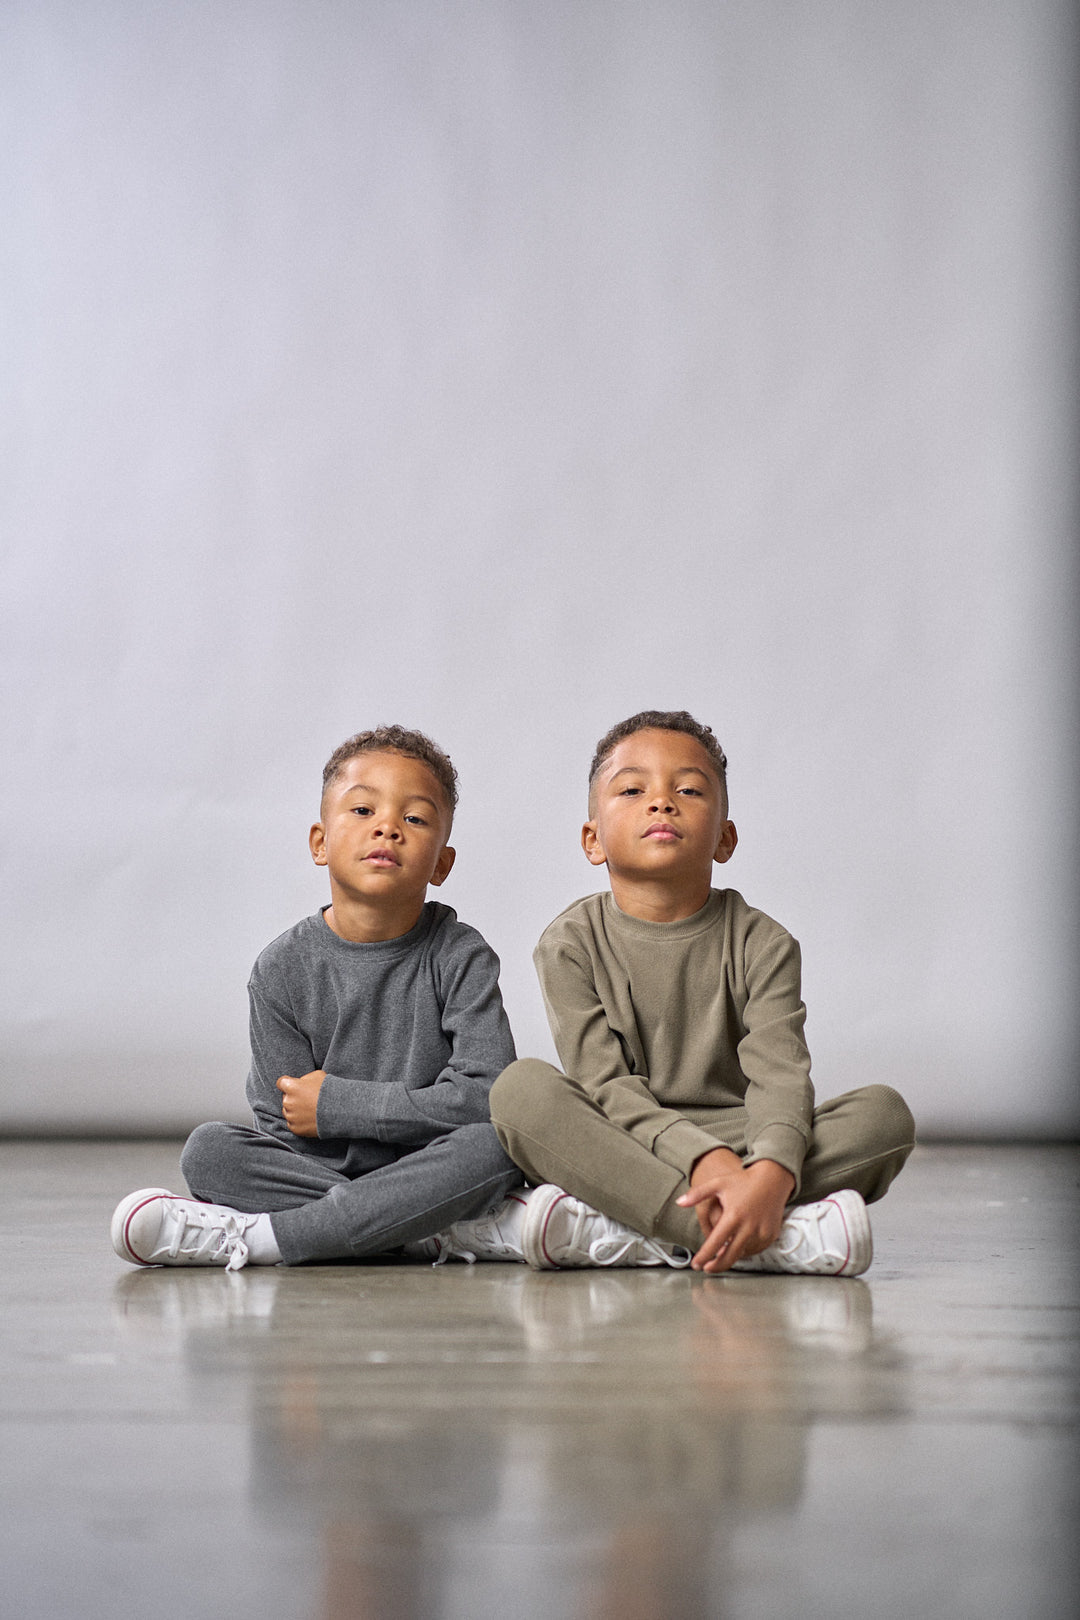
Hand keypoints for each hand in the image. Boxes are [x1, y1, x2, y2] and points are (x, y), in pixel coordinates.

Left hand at [276, 1069, 325, 1137]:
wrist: (340, 1110)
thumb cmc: (329, 1090)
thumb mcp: (317, 1075)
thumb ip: (303, 1079)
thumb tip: (299, 1083)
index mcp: (291, 1087)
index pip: (281, 1083)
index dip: (287, 1083)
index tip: (293, 1086)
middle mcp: (287, 1102)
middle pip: (286, 1098)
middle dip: (294, 1098)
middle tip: (308, 1099)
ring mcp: (291, 1116)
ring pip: (288, 1111)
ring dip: (296, 1110)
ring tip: (311, 1109)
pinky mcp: (295, 1128)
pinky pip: (293, 1123)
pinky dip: (300, 1121)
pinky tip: (311, 1118)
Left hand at [678, 1151, 794, 1272]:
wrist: (772, 1178)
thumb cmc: (744, 1180)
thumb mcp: (718, 1183)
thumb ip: (697, 1194)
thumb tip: (679, 1202)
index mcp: (733, 1215)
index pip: (715, 1243)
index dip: (704, 1256)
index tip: (696, 1264)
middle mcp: (749, 1227)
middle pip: (730, 1256)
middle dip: (717, 1266)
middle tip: (707, 1268)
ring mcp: (761, 1233)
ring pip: (743, 1254)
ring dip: (731, 1256)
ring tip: (722, 1253)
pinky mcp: (770, 1235)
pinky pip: (755, 1250)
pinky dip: (745, 1250)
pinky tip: (738, 1245)